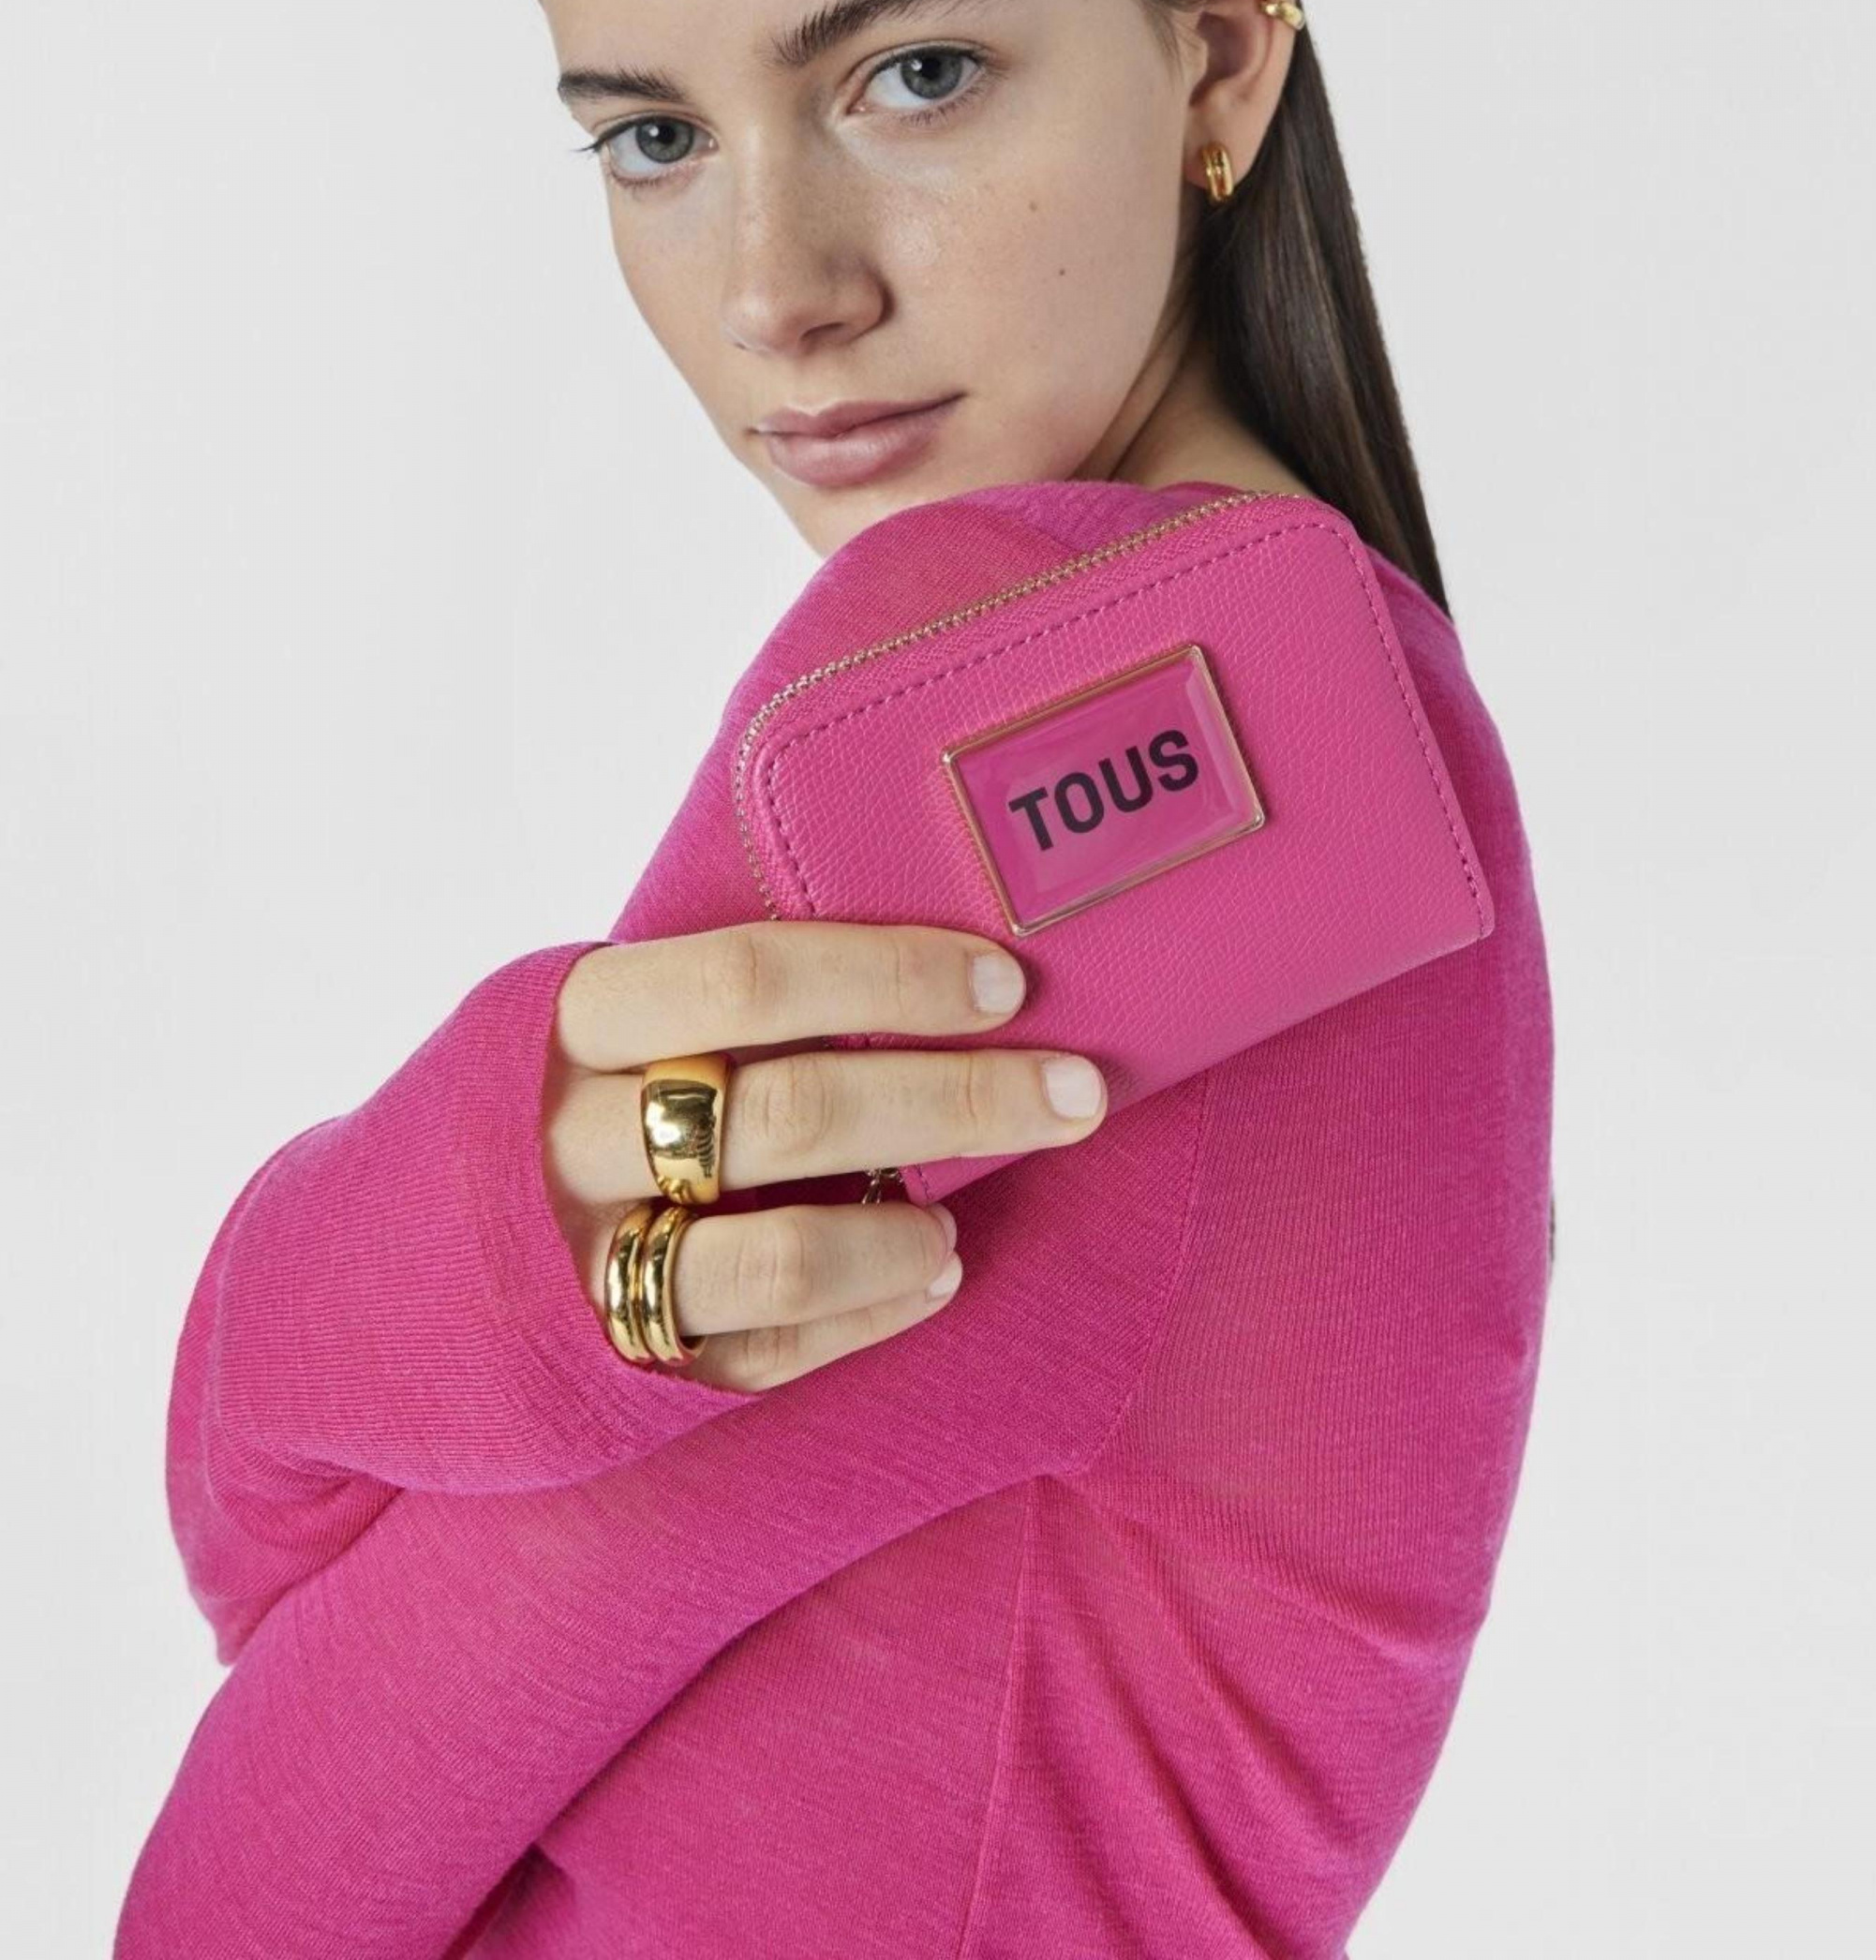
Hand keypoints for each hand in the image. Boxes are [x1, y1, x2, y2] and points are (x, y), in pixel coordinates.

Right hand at [541, 921, 1106, 1389]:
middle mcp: (564, 1139)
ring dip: (902, 1224)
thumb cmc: (505, 1116)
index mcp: (562, 1017)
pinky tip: (930, 1276)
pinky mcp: (600, 1372)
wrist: (340, 1281)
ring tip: (967, 1210)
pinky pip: (759, 1351)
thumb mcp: (565, 1027)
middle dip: (956, 1098)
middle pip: (791, 1110)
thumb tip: (914, 961)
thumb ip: (696, 1003)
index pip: (747, 977)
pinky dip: (862, 1314)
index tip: (1007, 980)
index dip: (887, 975)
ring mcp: (577, 1265)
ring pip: (778, 1252)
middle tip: (1077, 1091)